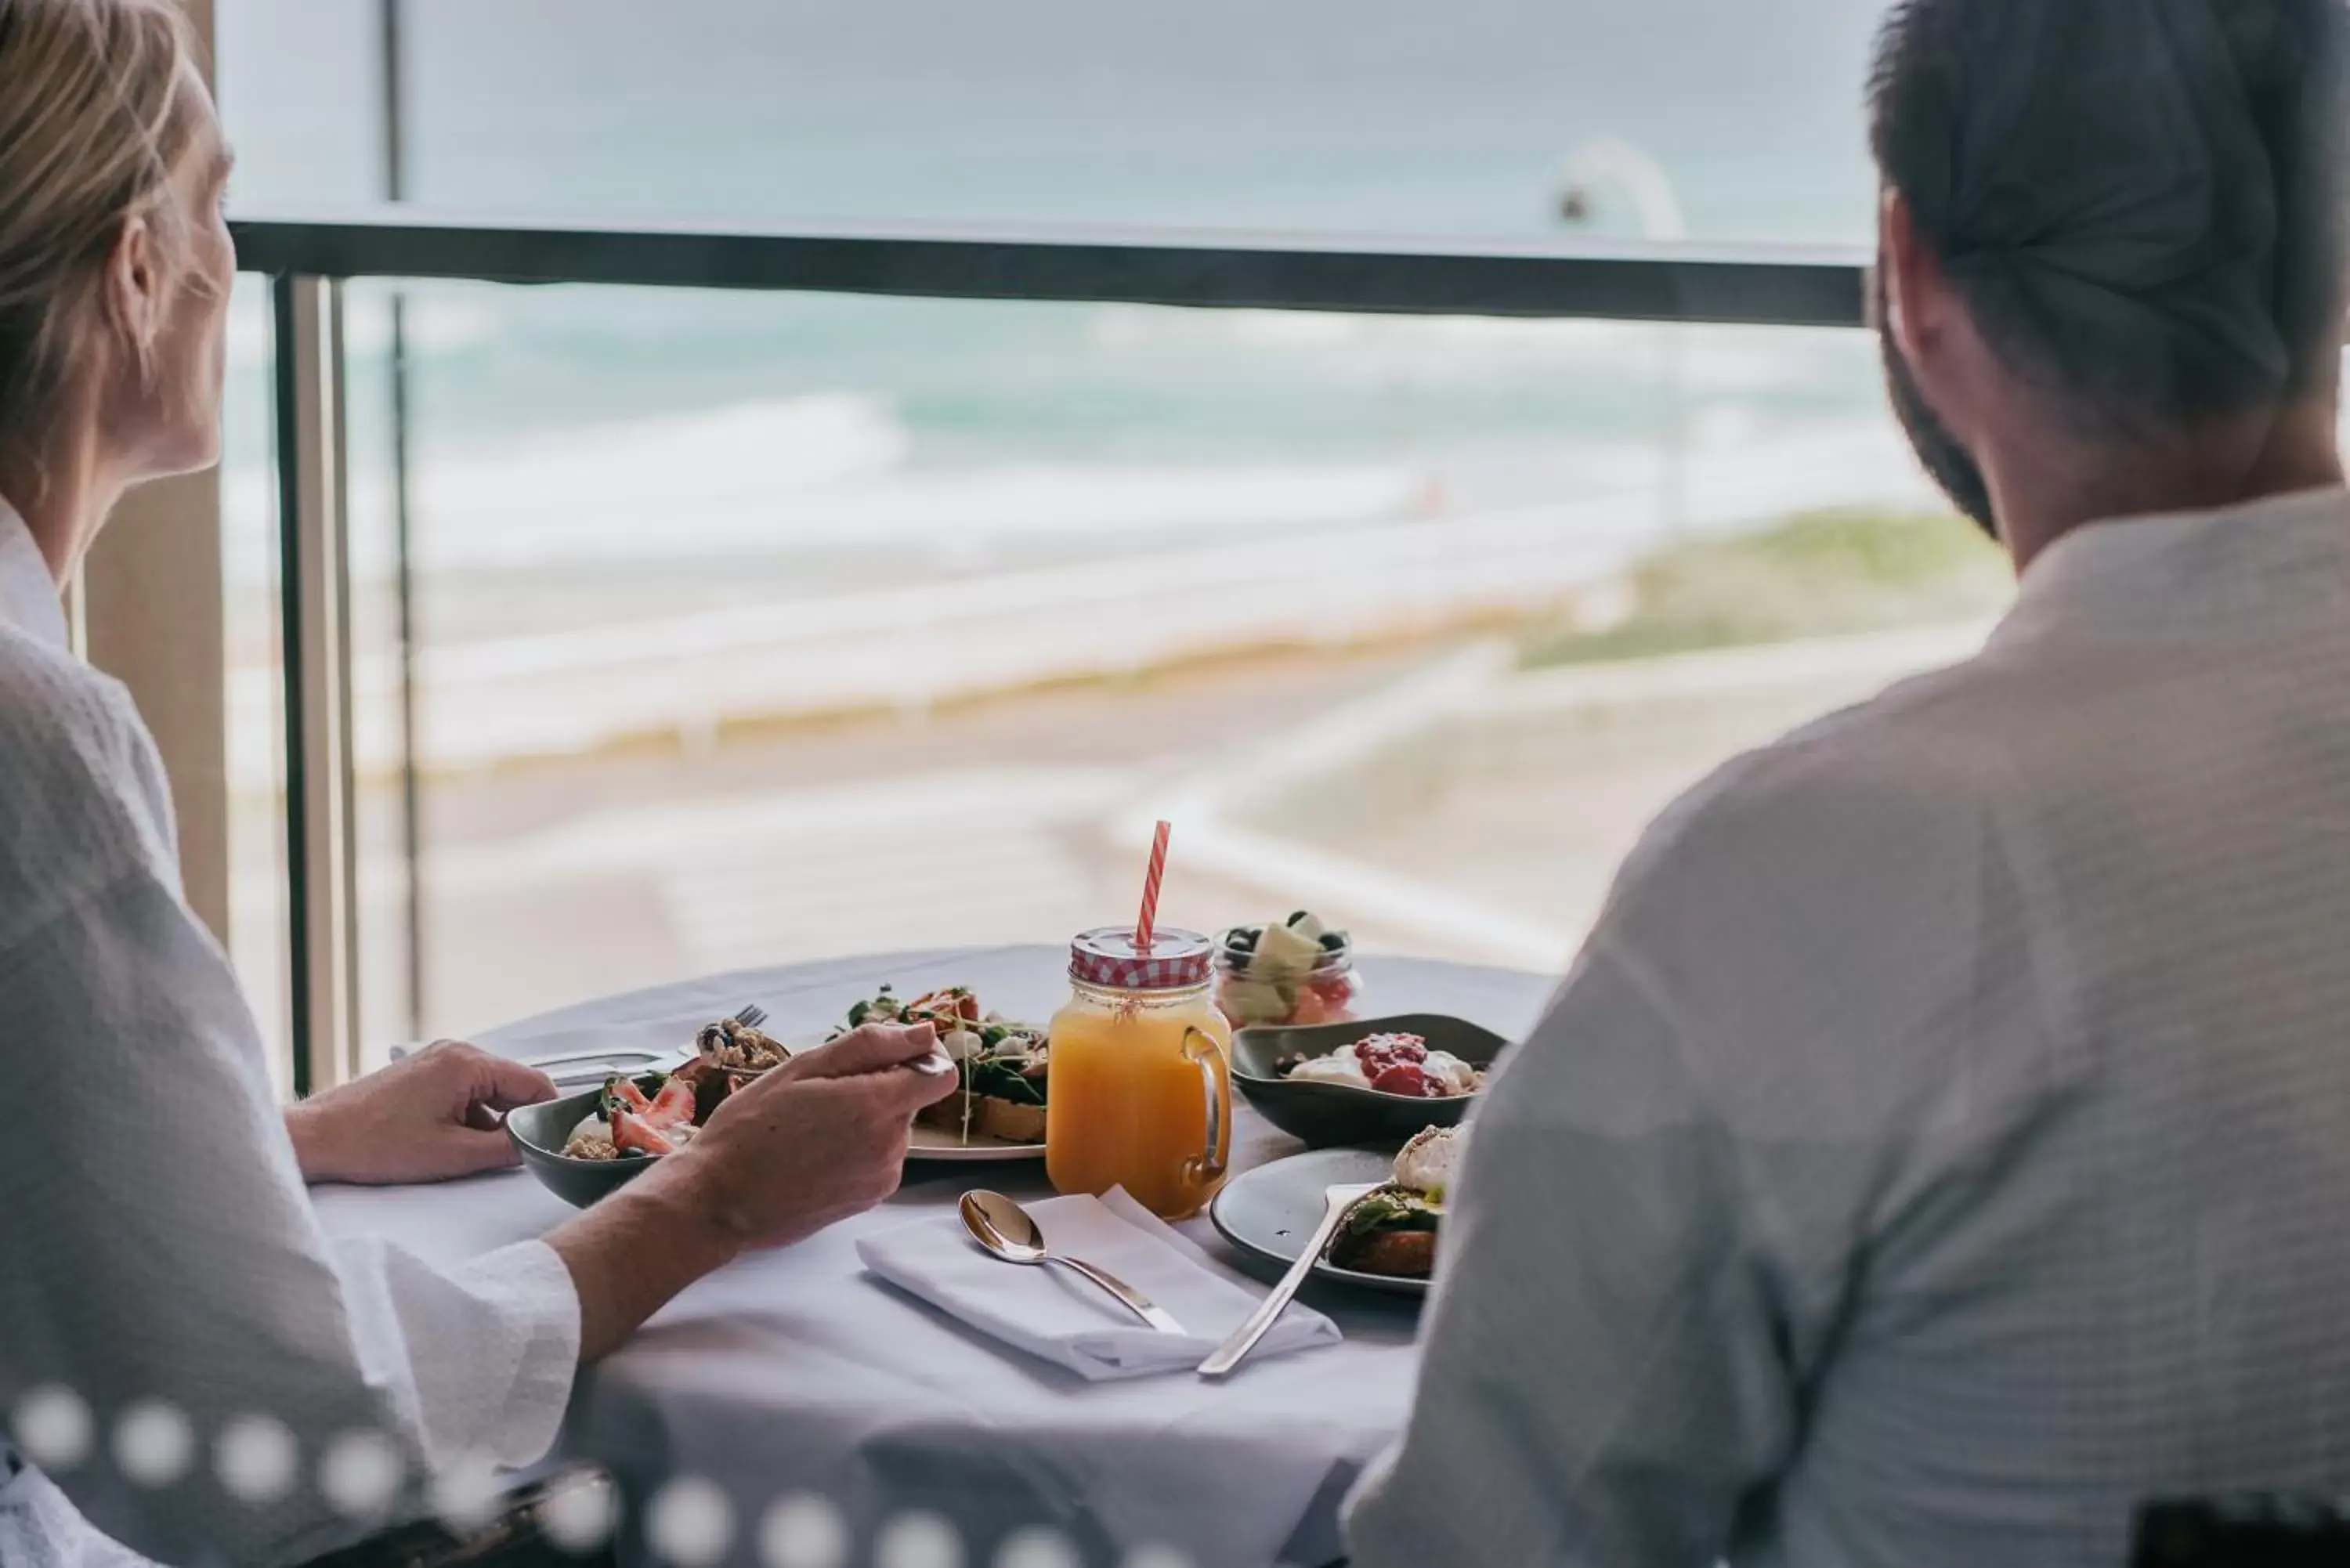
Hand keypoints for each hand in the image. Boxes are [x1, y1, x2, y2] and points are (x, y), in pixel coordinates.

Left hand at [284, 1040, 558, 1184]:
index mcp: (467, 1063)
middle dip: (520, 1120)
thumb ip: (505, 1149)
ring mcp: (437, 1059)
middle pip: (513, 1085)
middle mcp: (456, 1051)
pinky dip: (471, 1117)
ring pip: (490, 1091)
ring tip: (480, 1155)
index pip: (535, 1083)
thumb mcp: (451, 1155)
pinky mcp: (423, 1073)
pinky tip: (456, 1145)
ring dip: (493, 1121)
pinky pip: (466, 1092)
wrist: (316, 1138)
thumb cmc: (374, 1145)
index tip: (556, 1144)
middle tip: (522, 1156)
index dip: (551, 1115)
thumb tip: (538, 1146)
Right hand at [666, 1020, 960, 1247]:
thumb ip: (871, 1046)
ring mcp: (881, 1179)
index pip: (941, 1075)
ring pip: (892, 1131)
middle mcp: (890, 1148)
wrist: (719, 1200)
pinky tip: (814, 1153)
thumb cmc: (750, 1127)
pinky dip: (856, 1150)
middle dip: (877, 1089)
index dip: (920, 1059)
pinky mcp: (868, 1201)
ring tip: (810, 1128)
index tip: (885, 1058)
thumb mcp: (803, 1068)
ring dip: (865, 1121)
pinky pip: (878, 1161)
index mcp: (877, 1108)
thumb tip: (924, 1033)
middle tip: (820, 1096)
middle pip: (910, 1101)